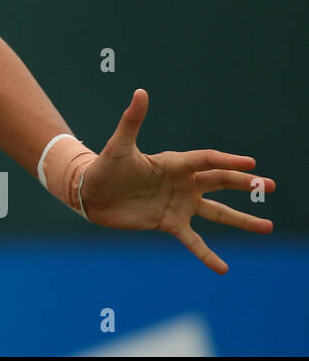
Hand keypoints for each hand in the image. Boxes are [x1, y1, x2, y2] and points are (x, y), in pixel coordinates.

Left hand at [79, 89, 274, 273]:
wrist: (90, 194)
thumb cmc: (105, 166)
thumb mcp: (119, 145)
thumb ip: (132, 120)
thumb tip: (140, 91)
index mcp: (174, 164)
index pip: (207, 161)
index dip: (228, 161)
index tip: (251, 163)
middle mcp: (182, 183)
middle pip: (220, 182)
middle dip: (244, 184)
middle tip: (271, 186)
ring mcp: (178, 205)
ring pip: (217, 213)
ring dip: (241, 220)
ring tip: (267, 226)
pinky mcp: (168, 224)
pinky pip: (193, 241)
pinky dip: (207, 254)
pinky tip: (223, 268)